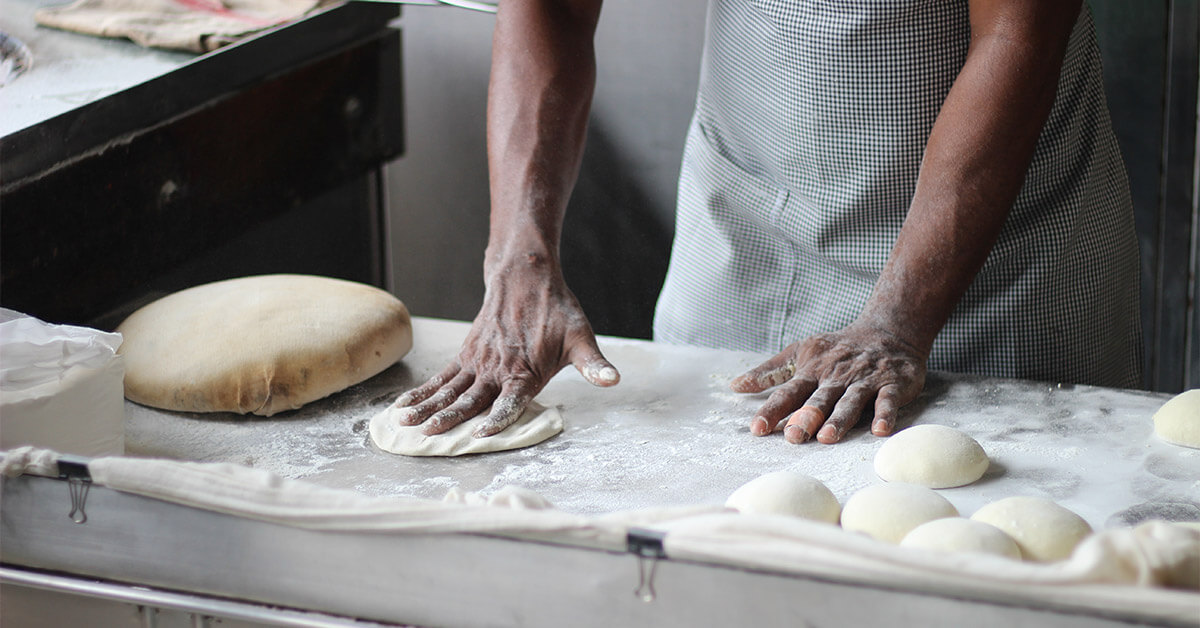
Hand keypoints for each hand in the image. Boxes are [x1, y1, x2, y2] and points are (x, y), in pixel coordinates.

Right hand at [392, 259, 618, 437]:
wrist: (526, 277)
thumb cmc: (557, 311)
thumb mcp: (581, 338)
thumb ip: (594, 365)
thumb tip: (613, 380)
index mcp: (526, 371)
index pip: (510, 400)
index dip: (497, 418)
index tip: (480, 433)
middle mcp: (498, 369)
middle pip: (470, 399)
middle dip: (449, 418)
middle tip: (428, 435)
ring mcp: (478, 362)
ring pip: (449, 389)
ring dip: (427, 407)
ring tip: (405, 424)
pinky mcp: (466, 355)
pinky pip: (441, 377)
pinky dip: (422, 391)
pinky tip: (404, 406)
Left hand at [729, 323, 926, 443]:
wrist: (889, 330)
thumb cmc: (838, 348)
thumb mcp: (800, 352)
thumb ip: (770, 372)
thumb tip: (735, 386)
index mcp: (813, 370)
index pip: (789, 392)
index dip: (772, 409)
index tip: (757, 428)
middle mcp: (837, 376)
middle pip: (819, 399)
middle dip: (806, 417)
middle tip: (793, 436)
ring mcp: (865, 380)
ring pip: (850, 401)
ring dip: (839, 418)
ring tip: (828, 437)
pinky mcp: (893, 383)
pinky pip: (888, 400)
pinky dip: (884, 414)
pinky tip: (879, 430)